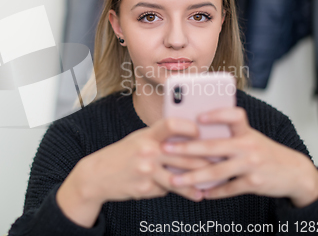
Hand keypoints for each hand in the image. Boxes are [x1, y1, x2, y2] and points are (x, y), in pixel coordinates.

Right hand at [68, 117, 212, 205]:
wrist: (97, 175)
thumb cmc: (123, 154)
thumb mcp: (139, 139)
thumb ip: (160, 138)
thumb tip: (189, 139)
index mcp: (147, 135)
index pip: (171, 124)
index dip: (189, 127)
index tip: (201, 132)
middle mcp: (147, 151)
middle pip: (184, 156)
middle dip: (204, 161)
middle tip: (221, 163)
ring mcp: (146, 171)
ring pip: (180, 178)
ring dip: (197, 183)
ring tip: (209, 186)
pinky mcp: (146, 188)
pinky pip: (167, 190)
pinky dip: (176, 190)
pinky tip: (191, 194)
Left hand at [161, 107, 317, 207]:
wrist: (295, 172)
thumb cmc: (264, 152)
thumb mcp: (250, 138)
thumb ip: (229, 135)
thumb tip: (195, 134)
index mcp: (246, 132)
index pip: (234, 116)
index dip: (217, 115)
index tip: (198, 117)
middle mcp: (248, 146)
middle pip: (214, 146)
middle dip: (186, 148)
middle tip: (166, 149)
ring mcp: (251, 165)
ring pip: (216, 171)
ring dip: (193, 177)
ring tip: (174, 180)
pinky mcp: (254, 184)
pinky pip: (228, 189)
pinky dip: (213, 192)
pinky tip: (200, 194)